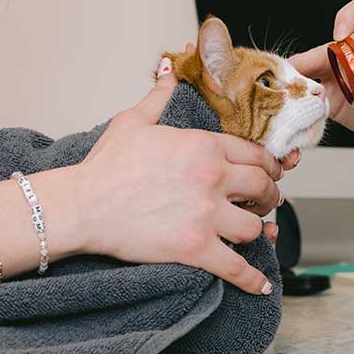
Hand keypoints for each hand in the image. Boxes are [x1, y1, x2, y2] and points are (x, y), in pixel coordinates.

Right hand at [74, 43, 299, 296]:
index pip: (254, 153)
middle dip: (268, 195)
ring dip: (258, 231)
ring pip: (254, 227)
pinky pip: (237, 268)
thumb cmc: (106, 164)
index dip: (267, 164)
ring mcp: (206, 215)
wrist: (84, 205)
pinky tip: (261, 285)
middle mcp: (212, 177)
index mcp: (202, 145)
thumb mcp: (134, 120)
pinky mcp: (196, 249)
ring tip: (256, 232)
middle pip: (262, 187)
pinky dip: (252, 280)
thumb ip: (161, 94)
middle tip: (266, 200)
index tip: (269, 171)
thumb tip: (171, 68)